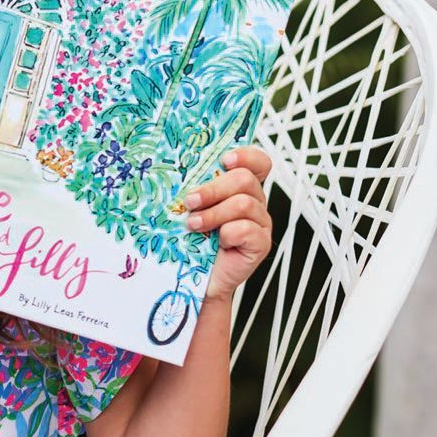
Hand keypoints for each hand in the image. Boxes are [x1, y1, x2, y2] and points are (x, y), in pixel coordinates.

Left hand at [182, 145, 273, 300]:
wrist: (197, 280)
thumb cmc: (192, 241)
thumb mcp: (191, 209)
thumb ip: (194, 188)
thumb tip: (176, 168)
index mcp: (241, 189)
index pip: (257, 163)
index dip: (246, 156)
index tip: (224, 160)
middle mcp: (255, 202)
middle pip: (244, 179)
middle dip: (212, 189)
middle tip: (190, 202)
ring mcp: (260, 223)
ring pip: (244, 203)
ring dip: (213, 214)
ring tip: (193, 225)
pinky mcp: (260, 244)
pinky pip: (247, 229)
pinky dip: (227, 234)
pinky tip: (218, 243)